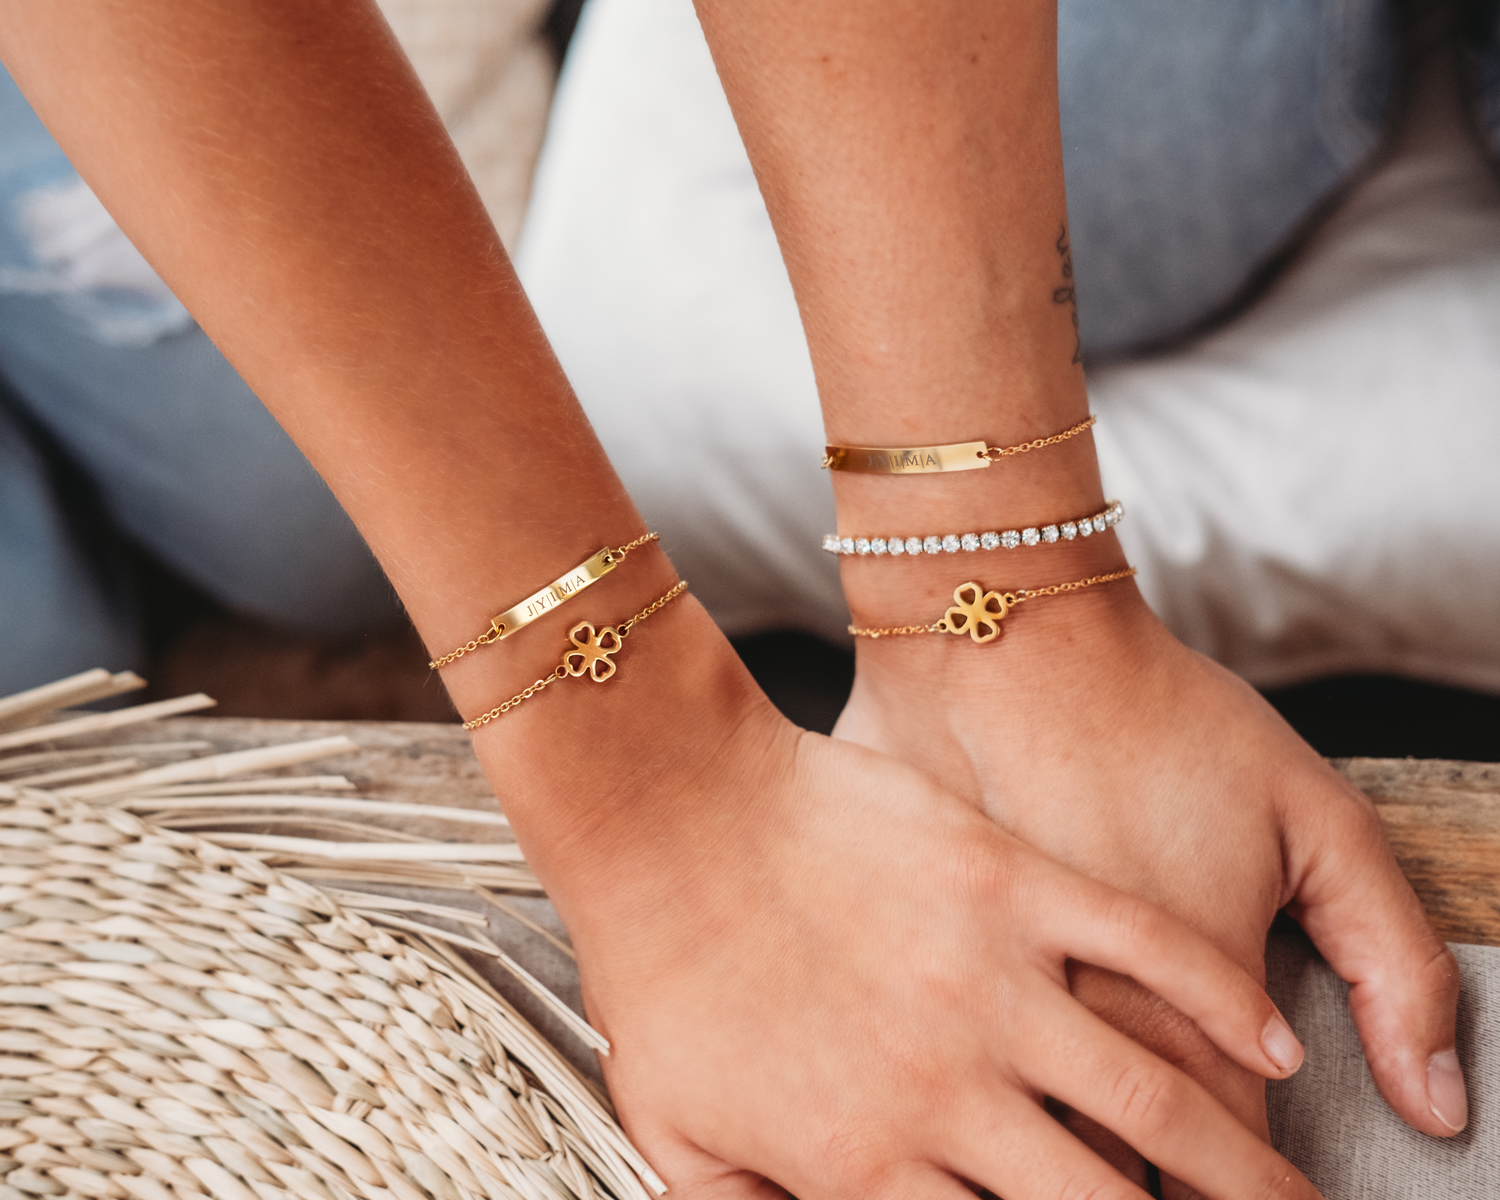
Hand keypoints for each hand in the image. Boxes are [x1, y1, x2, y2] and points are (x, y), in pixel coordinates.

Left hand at [472, 597, 1324, 1199]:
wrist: (670, 808)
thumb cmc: (660, 963)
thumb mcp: (673, 1129)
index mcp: (863, 1161)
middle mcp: (945, 1088)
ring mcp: (987, 979)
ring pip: (1156, 1097)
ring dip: (1245, 1161)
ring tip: (1297, 1197)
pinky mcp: (1011, 881)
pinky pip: (1145, 950)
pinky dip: (1220, 999)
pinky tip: (1272, 1042)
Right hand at [835, 566, 1465, 1192]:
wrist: (997, 647)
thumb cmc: (1159, 724)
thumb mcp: (1318, 820)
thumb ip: (1396, 967)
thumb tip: (1435, 1106)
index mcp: (1186, 1027)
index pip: (1240, 1188)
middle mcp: (1077, 1050)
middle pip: (1128, 1199)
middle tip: (1187, 1196)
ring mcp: (976, 1025)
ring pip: (1032, 1172)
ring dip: (1075, 1186)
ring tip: (1103, 1182)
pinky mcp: (916, 984)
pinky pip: (942, 1101)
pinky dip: (978, 1136)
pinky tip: (993, 1134)